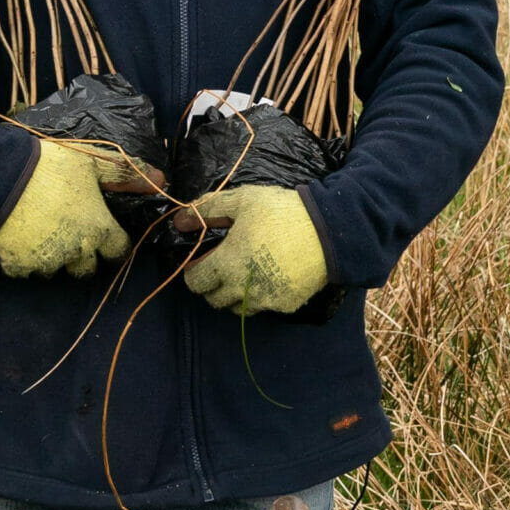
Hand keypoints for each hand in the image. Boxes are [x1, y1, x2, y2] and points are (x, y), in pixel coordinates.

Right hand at [0, 137, 130, 276]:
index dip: (113, 244)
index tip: (104, 234)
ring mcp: (46, 261)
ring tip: (41, 234)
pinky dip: (24, 259)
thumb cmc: (51, 165)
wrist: (1, 174)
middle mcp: (76, 251)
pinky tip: (19, 238)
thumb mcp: (92, 163)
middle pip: (87, 269)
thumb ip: (124, 174)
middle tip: (68, 233)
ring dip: (52, 258)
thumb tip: (160, 178)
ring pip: (55, 271)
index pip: (119, 252)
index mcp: (98, 229)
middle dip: (81, 256)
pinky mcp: (19, 264)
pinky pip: (26, 270)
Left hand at [182, 185, 328, 316]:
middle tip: (222, 268)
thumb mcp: (243, 201)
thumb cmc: (281, 212)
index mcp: (227, 264)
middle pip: (214, 300)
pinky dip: (262, 297)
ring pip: (238, 309)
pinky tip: (270, 277)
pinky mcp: (286, 305)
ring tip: (245, 274)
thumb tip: (180, 219)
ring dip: (235, 296)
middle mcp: (242, 289)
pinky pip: (265, 307)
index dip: (194, 272)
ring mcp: (265, 300)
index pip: (195, 282)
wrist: (329, 232)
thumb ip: (208, 209)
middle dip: (213, 286)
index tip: (201, 262)